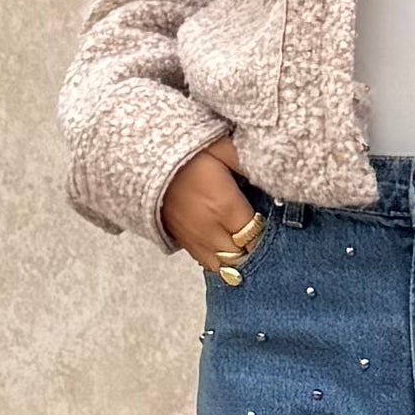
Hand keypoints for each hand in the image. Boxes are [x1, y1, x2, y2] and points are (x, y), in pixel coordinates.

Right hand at [164, 146, 262, 279]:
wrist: (140, 162)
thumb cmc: (184, 152)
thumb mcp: (220, 146)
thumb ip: (247, 160)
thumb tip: (273, 171)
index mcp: (225, 207)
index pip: (258, 234)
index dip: (270, 232)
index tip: (274, 220)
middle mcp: (211, 230)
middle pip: (243, 257)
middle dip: (256, 249)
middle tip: (263, 233)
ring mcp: (194, 240)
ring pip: (225, 268)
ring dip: (239, 260)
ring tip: (247, 246)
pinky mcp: (182, 242)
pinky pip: (206, 263)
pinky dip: (221, 261)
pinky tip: (227, 247)